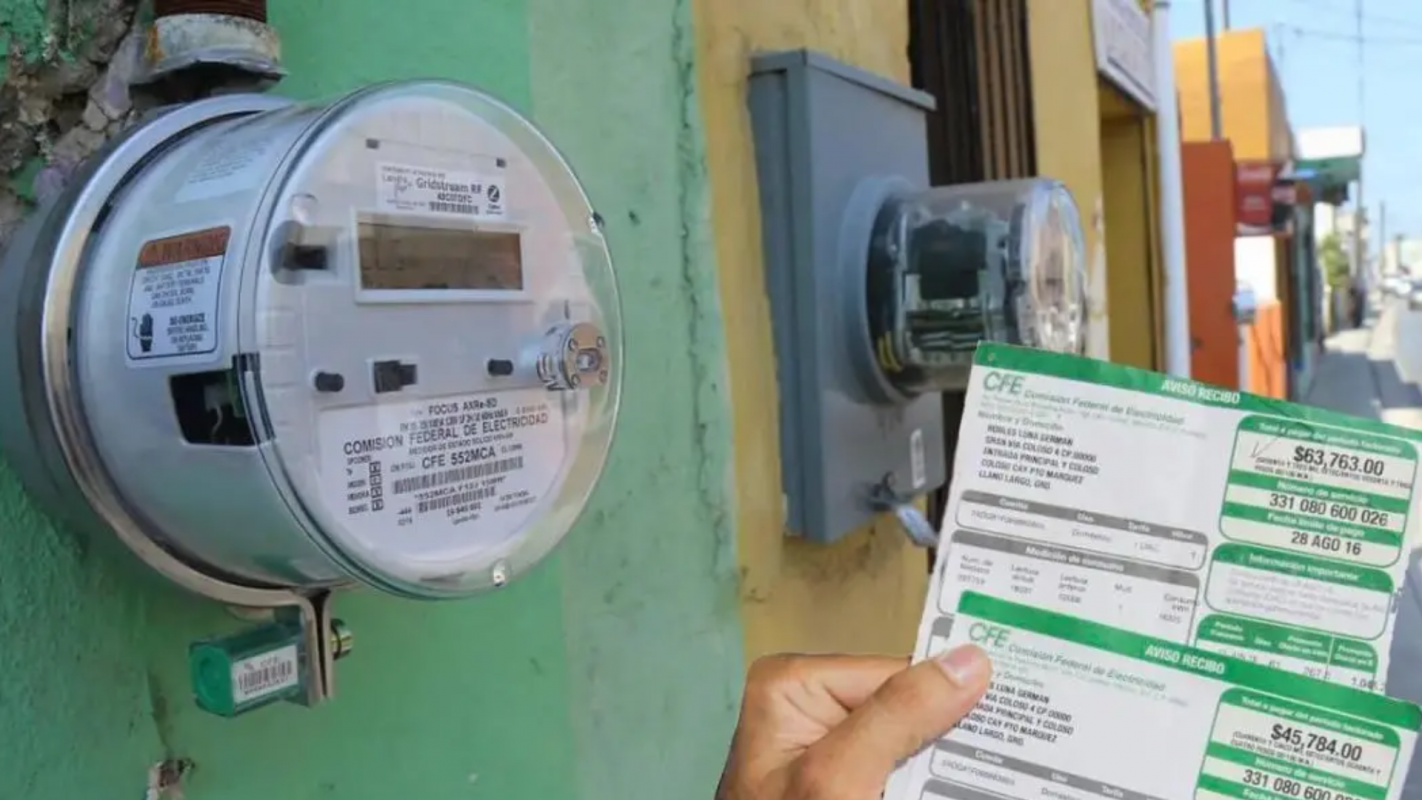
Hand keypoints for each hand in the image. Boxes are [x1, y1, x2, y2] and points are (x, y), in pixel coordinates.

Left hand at [716, 645, 991, 799]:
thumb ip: (898, 715)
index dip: (948, 700)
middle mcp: (810, 705)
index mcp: (794, 683)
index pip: (895, 673)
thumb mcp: (838, 776)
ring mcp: (828, 748)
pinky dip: (929, 784)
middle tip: (1013, 752)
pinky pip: (900, 773)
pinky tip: (959, 786)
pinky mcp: (844, 782)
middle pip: (907, 707)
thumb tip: (970, 661)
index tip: (1010, 717)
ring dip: (946, 769)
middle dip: (949, 738)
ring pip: (913, 746)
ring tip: (996, 773)